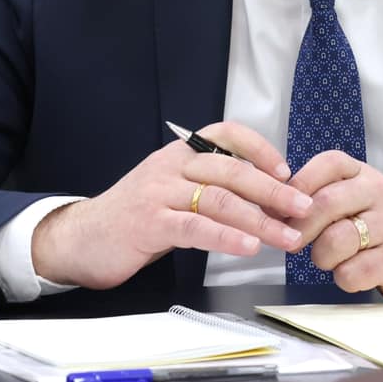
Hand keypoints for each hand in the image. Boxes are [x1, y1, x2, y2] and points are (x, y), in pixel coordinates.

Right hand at [32, 122, 310, 289]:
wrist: (78, 239)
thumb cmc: (133, 218)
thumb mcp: (172, 190)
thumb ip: (209, 187)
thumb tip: (265, 195)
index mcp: (180, 154)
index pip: (226, 134)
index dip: (260, 148)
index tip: (288, 170)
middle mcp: (170, 166)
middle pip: (232, 171)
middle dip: (274, 191)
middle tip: (303, 208)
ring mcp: (158, 193)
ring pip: (220, 200)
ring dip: (260, 219)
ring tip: (287, 236)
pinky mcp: (149, 223)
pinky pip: (196, 226)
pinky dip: (227, 237)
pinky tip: (248, 247)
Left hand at [287, 151, 382, 301]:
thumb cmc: (376, 222)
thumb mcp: (353, 197)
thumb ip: (318, 196)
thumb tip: (271, 207)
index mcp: (364, 175)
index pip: (329, 163)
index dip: (299, 184)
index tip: (282, 207)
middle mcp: (380, 193)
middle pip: (327, 203)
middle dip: (300, 227)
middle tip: (292, 242)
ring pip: (337, 240)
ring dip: (321, 257)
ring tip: (329, 258)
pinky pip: (352, 272)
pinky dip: (343, 278)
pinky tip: (352, 271)